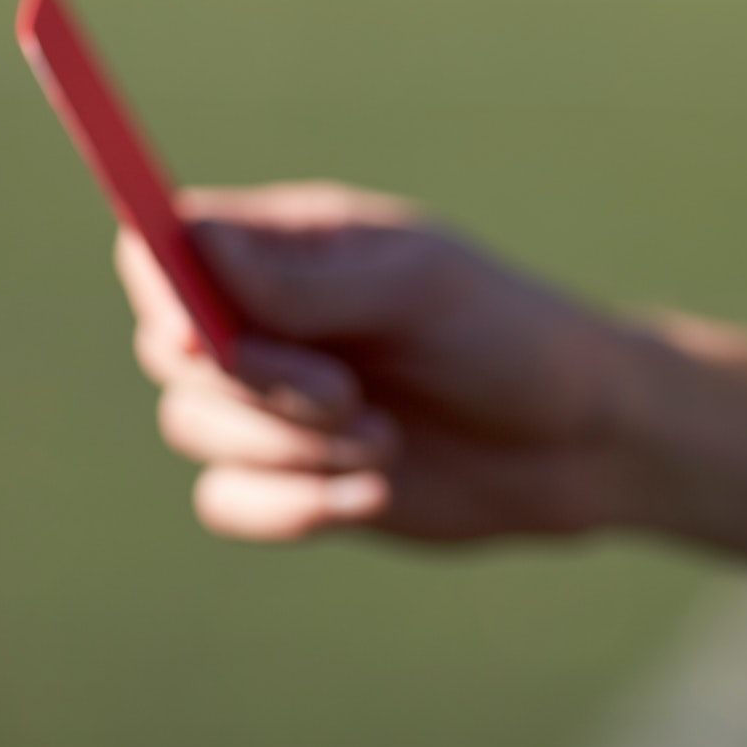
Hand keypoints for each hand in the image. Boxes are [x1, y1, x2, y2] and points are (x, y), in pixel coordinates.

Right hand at [120, 182, 641, 542]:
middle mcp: (270, 316)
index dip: (165, 290)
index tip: (204, 336)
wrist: (581, 442)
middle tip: (346, 396)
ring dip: (286, 449)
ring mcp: (275, 398)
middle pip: (170, 347)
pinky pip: (228, 500)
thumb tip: (187, 239)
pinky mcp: (292, 474)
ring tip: (385, 442)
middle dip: (251, 384)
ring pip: (193, 427)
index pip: (169, 244)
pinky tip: (377, 496)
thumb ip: (307, 279)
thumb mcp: (419, 290)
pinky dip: (292, 506)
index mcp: (296, 244)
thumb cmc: (512, 337)